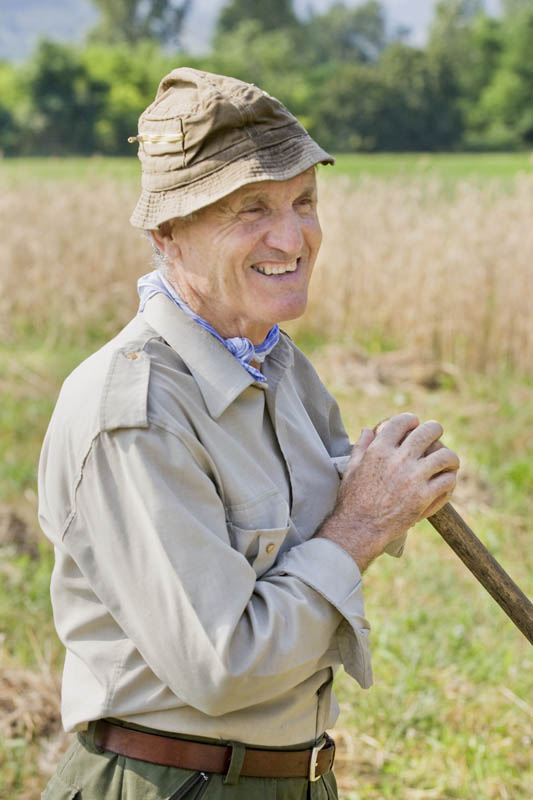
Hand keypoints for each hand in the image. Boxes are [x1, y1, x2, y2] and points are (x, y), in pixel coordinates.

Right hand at [318, 413, 459, 569]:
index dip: (411, 420)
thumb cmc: (352, 499)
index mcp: (379, 450)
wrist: (359, 528)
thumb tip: (367, 431)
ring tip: (449, 461)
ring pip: (445, 456)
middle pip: (428, 432)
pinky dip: (450, 480)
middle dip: (435, 429)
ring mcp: (413, 478)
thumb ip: (361, 446)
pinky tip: (446, 482)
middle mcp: (398, 460)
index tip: (415, 423)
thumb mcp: (351, 468)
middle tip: (436, 434)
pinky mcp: (423, 497)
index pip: (402, 422)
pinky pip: (447, 480)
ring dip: (449, 456)